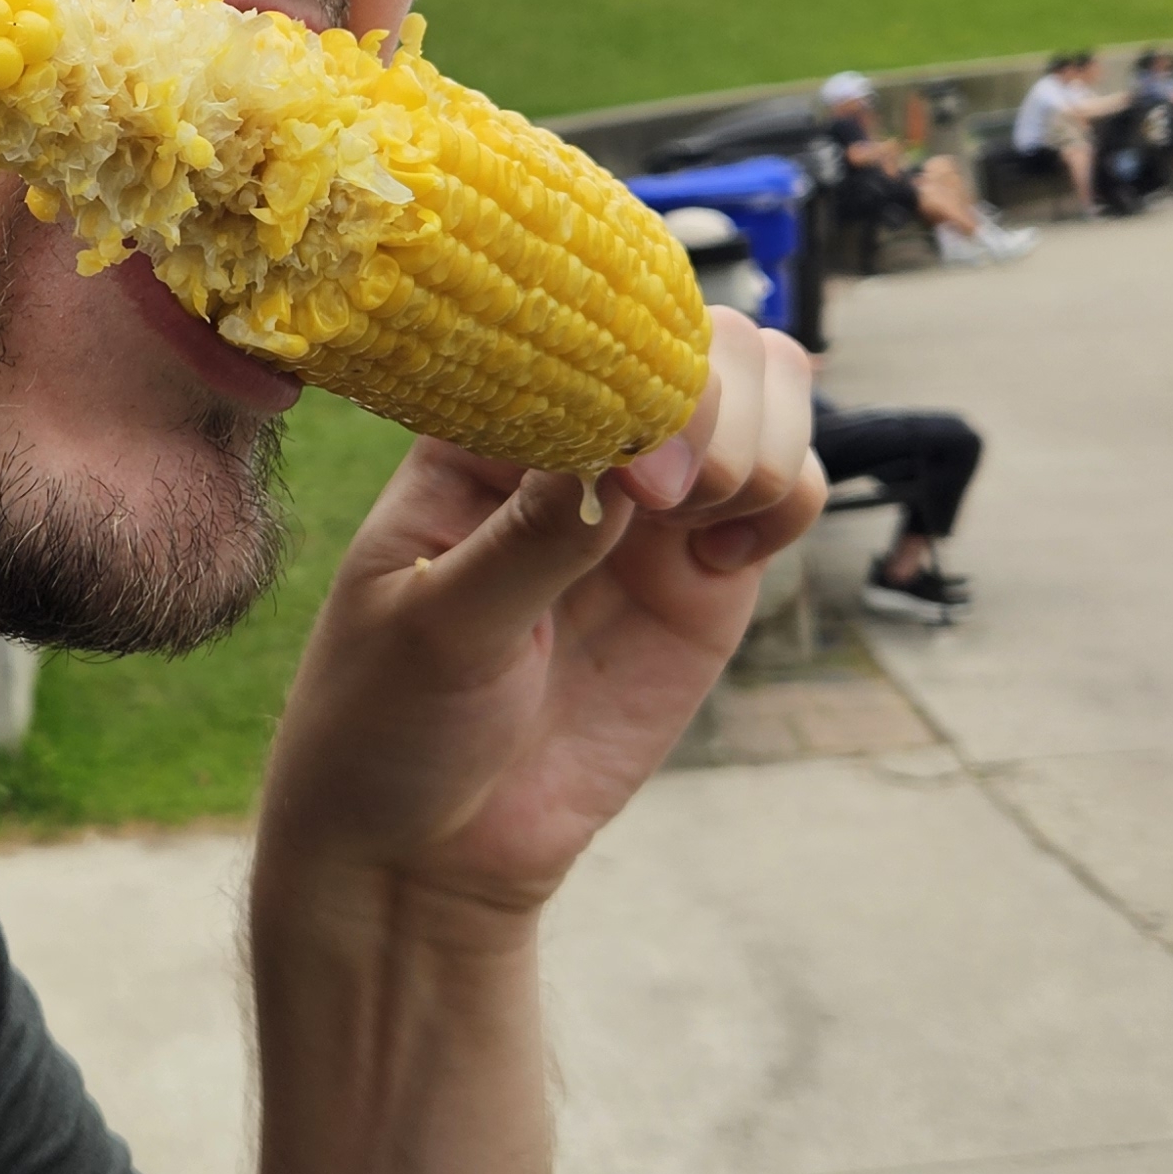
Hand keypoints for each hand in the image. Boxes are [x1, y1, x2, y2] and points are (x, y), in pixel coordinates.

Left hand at [259, 310, 823, 943]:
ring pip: (762, 397)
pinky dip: (786, 500)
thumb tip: (625, 451)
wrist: (425, 850)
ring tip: (693, 525)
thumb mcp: (436, 626)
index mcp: (480, 423)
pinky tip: (721, 559)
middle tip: (670, 498)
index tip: (631, 457)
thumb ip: (531, 541)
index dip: (632, 360)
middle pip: (699, 339)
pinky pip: (785, 494)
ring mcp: (649, 503)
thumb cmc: (385, 722)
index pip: (581, 323)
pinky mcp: (704, 576)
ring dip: (759, 441)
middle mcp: (576, 441)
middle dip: (713, 399)